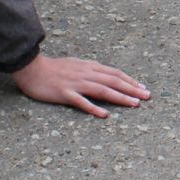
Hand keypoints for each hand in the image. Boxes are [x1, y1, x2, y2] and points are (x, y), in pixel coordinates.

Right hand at [11, 53, 150, 116]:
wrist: (31, 68)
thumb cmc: (53, 68)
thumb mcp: (76, 64)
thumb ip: (91, 69)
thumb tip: (106, 74)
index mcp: (89, 67)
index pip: (115, 73)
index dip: (130, 80)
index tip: (143, 88)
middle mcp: (86, 74)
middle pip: (113, 81)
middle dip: (132, 89)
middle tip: (147, 97)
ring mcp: (76, 83)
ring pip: (102, 90)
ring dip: (120, 97)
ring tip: (134, 104)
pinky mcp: (65, 93)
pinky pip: (81, 101)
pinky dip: (94, 108)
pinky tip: (104, 115)